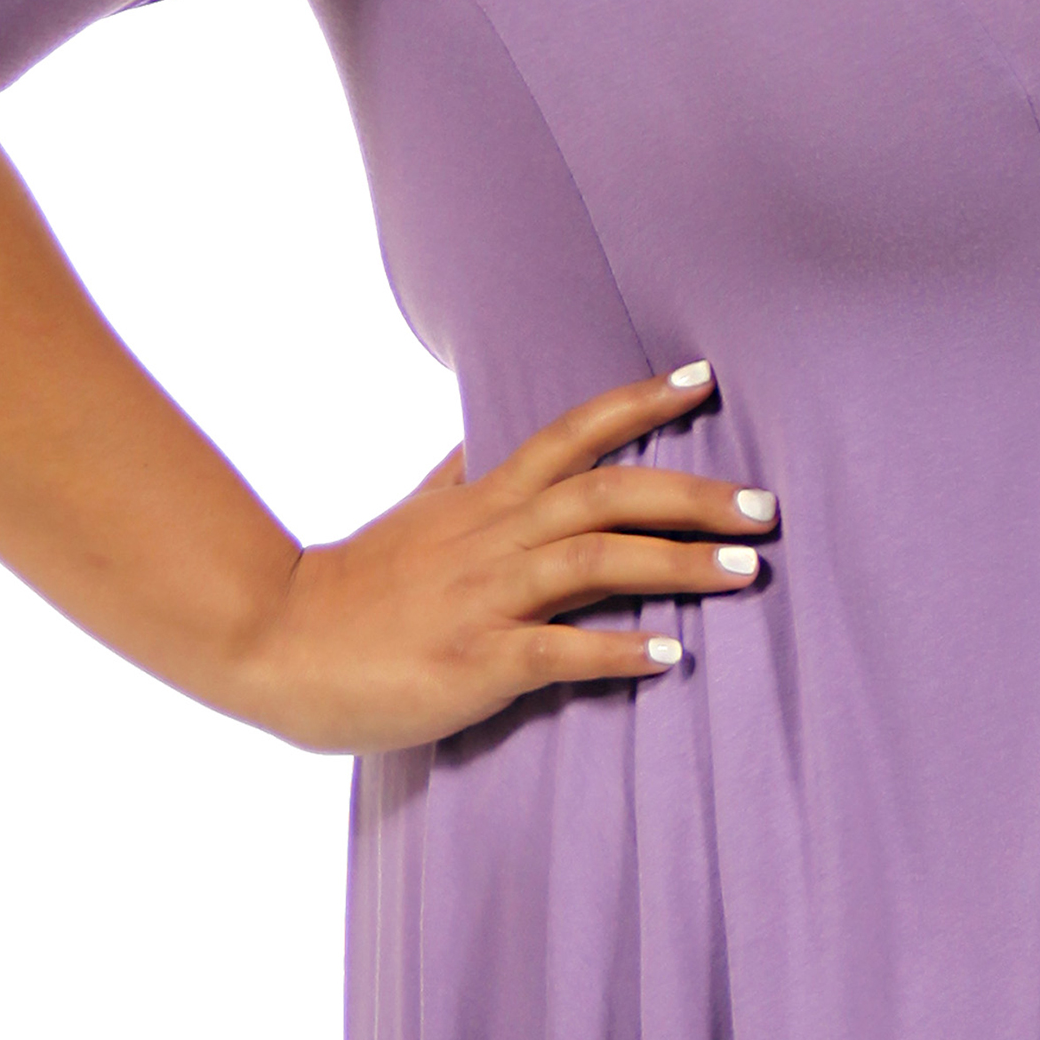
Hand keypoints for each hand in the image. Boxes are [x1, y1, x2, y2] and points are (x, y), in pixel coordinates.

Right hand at [224, 360, 772, 754]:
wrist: (272, 642)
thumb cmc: (351, 587)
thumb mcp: (412, 514)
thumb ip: (457, 476)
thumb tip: (481, 440)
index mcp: (483, 499)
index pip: (571, 432)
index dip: (639, 402)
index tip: (704, 378)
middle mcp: (492, 537)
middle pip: (605, 492)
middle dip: (692, 493)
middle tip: (767, 507)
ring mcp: (483, 598)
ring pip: (594, 561)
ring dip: (678, 563)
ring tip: (747, 570)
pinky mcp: (473, 661)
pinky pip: (556, 651)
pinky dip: (617, 650)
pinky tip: (670, 657)